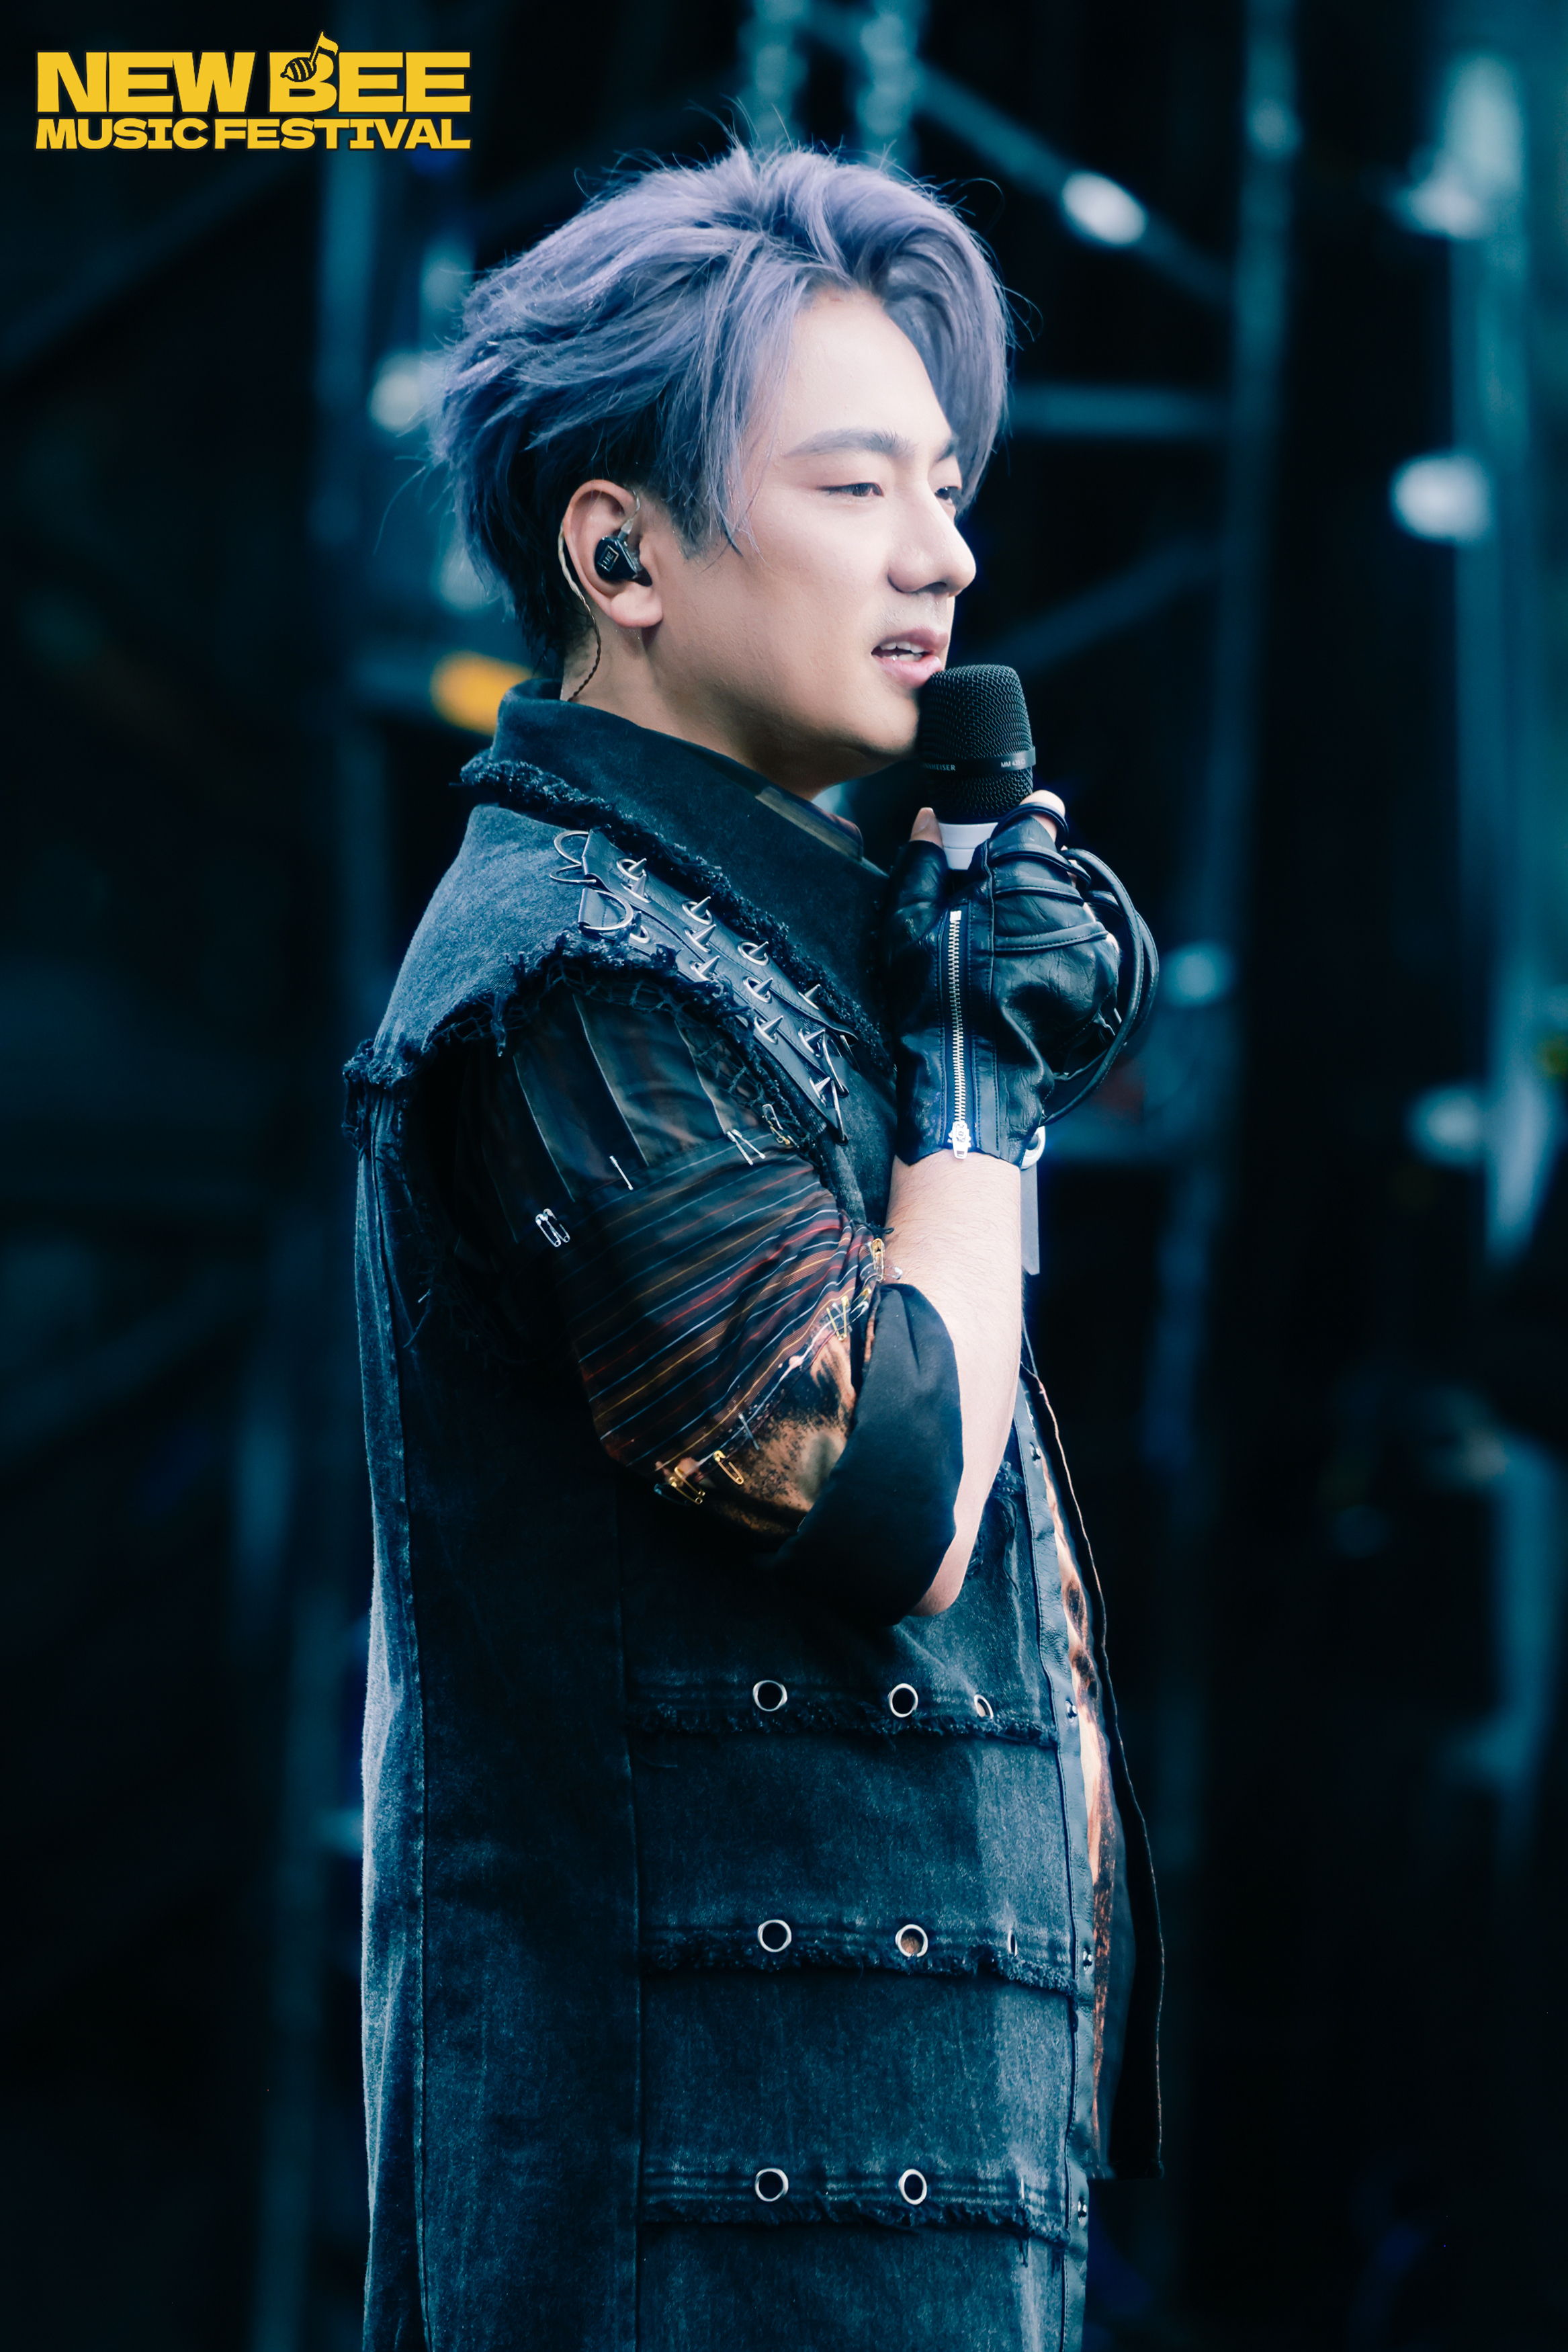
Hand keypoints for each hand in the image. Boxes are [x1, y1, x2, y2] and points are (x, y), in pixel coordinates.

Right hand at [880, 796, 1121, 1164]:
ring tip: (1006, 952)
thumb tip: (928, 822)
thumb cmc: (935, 1004)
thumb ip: (922, 866)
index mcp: (1018, 876)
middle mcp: (1065, 899)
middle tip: (988, 914)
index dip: (1022, 821)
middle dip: (1023, 878)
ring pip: (1071, 902)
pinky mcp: (1104, 972)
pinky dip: (1062, 947)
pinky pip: (1087, 941)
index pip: (1039, 818)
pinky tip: (1029, 973)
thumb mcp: (907, 930)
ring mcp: (1091, 938)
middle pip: (1053, 863)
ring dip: (1044, 913)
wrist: (975, 1078)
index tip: (1007, 834)